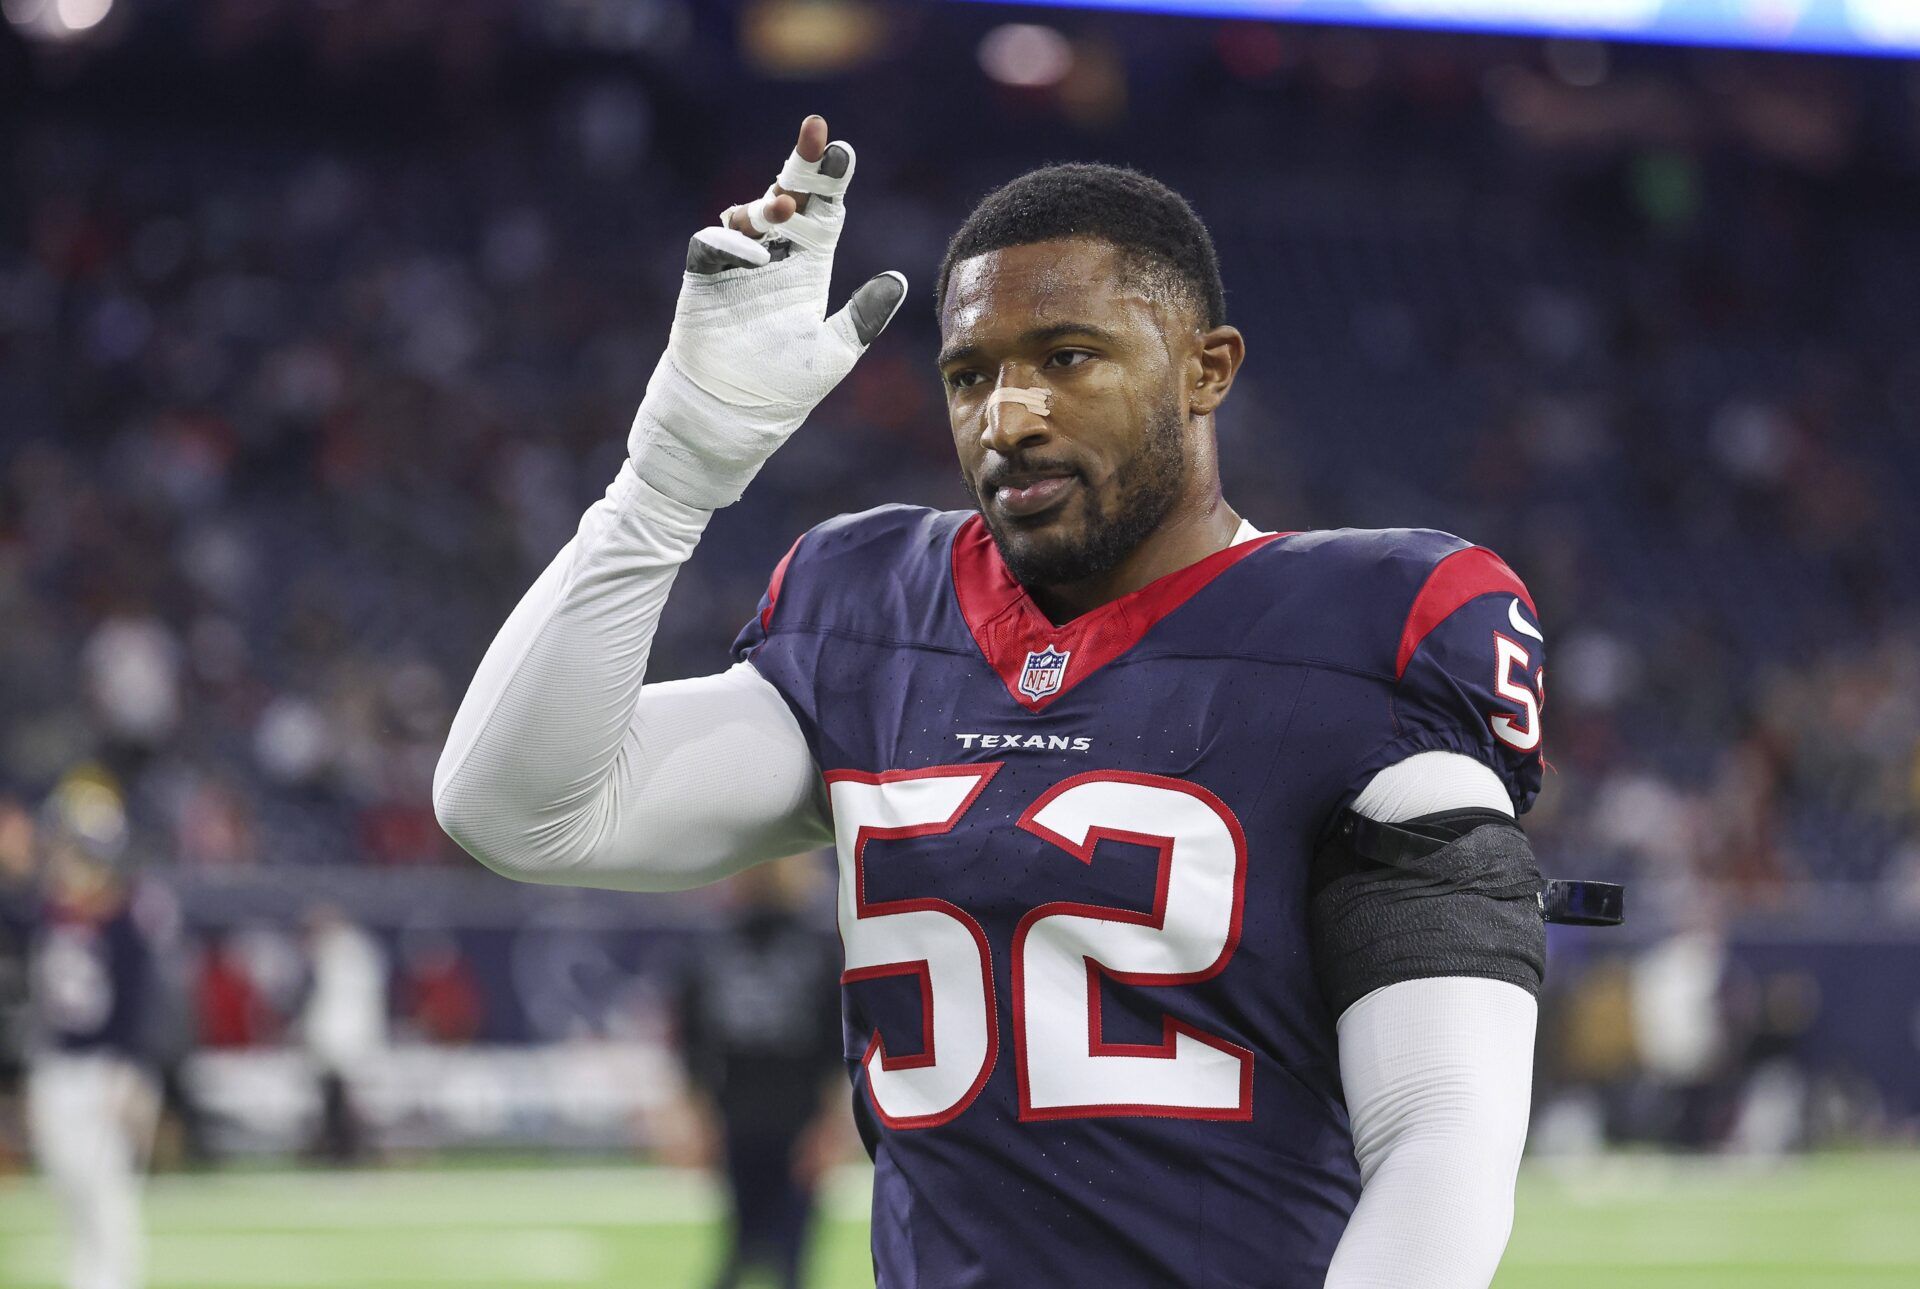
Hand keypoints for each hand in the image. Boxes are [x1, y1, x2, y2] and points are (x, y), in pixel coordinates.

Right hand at [628, 115, 907, 508]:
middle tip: (815, 132)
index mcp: (807, 265)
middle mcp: (773, 257)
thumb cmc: (782, 388)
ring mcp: (736, 266)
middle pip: (787, 196)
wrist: (732, 417)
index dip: (829, 178)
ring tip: (786, 209)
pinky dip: (730, 241)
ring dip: (766, 205)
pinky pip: (712, 245)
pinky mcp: (703, 281)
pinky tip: (755, 251)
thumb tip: (895, 279)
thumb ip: (863, 315)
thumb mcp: (834, 350)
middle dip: (800, 164)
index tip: (842, 150)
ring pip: (748, 214)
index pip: (823, 210)